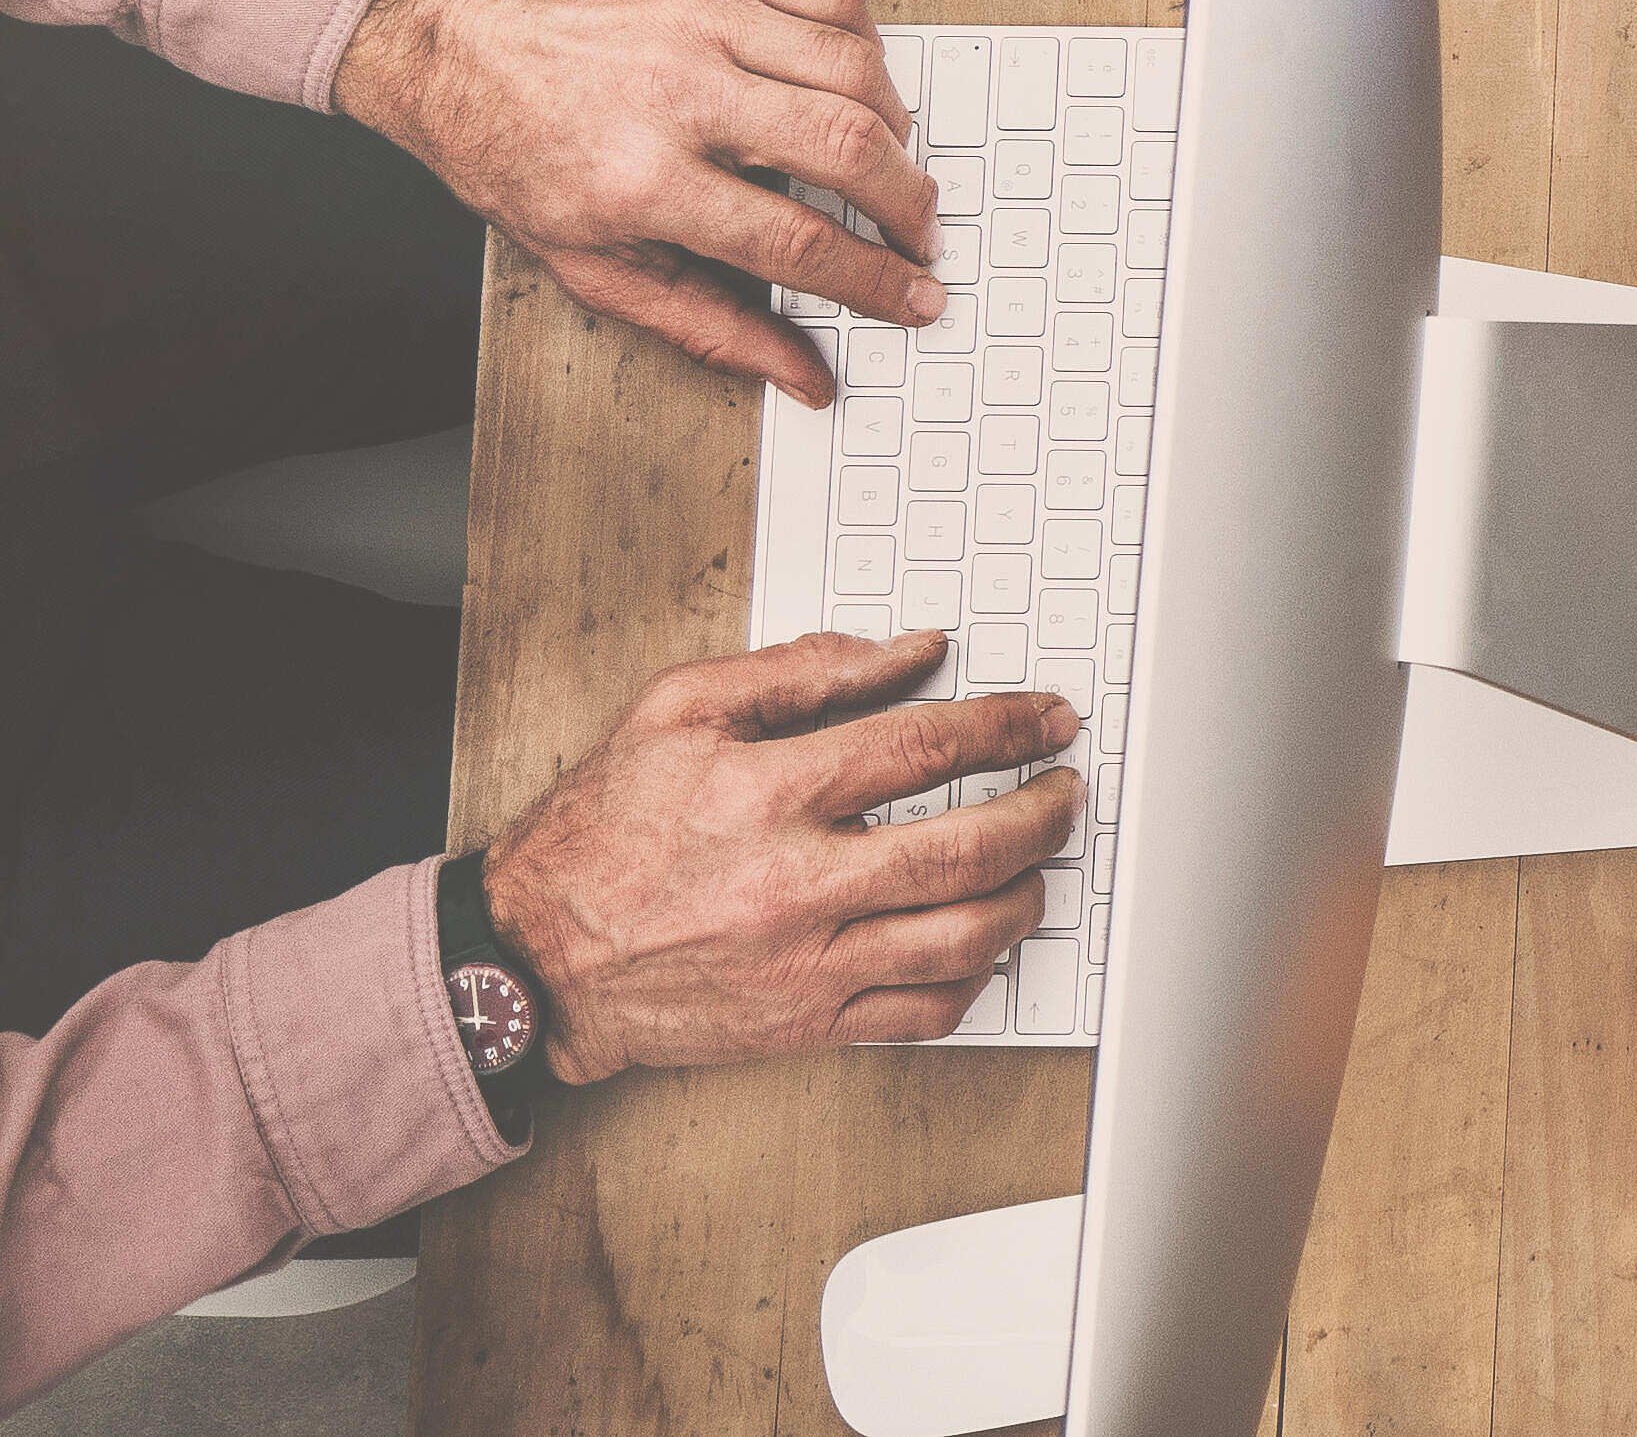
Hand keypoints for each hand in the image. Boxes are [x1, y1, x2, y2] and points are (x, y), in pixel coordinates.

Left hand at [334, 0, 938, 405]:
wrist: (445, 31)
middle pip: (849, 150)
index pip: (799, 242)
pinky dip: (869, 44)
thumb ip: (708, 325)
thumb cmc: (506, 144)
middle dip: (910, 205)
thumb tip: (801, 373)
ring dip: (899, 129)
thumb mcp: (588, 262)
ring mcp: (701, 18)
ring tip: (891, 162)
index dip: (877, 280)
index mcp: (639, 180)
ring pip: (859, 70)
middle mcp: (677, 93)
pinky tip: (855, 81)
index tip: (915, 294)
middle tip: (918, 232)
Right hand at [484, 630, 1075, 1082]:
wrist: (532, 959)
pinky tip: (982, 941)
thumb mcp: (676, 712)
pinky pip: (925, 1012)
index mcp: (765, 796)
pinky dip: (976, 976)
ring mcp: (805, 964)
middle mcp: (794, 885)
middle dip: (1044, 811)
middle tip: (1066, 789)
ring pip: (965, 938)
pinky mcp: (805, 1024)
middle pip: (969, 848)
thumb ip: (800, 671)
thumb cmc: (599, 833)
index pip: (926, 748)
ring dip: (1026, 894)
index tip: (1046, 718)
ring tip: (1037, 864)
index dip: (1008, 726)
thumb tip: (907, 652)